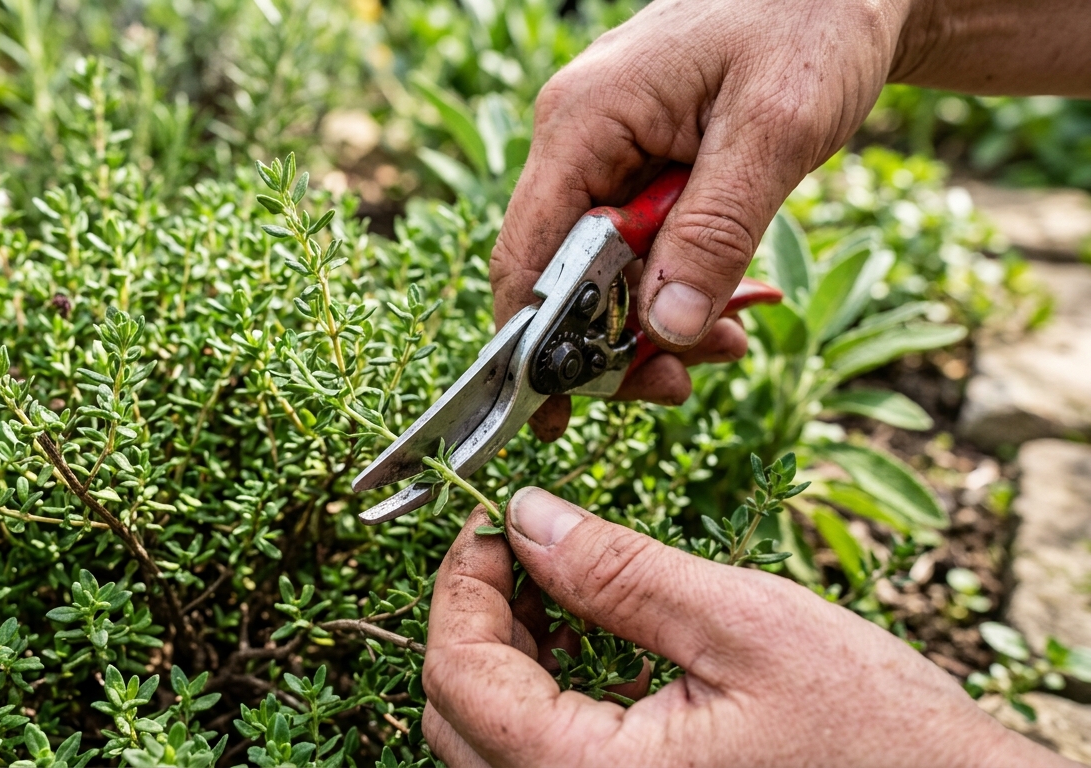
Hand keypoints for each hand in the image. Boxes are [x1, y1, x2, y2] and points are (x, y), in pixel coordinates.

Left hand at [421, 491, 1073, 767]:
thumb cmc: (875, 736)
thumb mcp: (744, 627)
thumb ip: (620, 573)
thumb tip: (527, 517)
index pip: (461, 678)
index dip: (460, 586)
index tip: (489, 523)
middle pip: (458, 715)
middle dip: (473, 618)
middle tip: (518, 546)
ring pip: (488, 742)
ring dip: (503, 654)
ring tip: (553, 585)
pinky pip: (538, 761)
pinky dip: (540, 693)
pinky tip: (585, 640)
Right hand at [493, 0, 907, 438]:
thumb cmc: (811, 25)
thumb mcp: (774, 133)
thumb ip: (714, 233)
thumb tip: (667, 331)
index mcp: (584, 122)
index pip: (528, 253)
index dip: (532, 343)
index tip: (551, 414)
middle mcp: (578, 140)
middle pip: (563, 274)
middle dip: (616, 341)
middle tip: (682, 384)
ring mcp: (607, 153)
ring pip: (604, 271)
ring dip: (658, 322)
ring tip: (730, 345)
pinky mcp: (639, 167)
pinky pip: (641, 249)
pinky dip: (679, 288)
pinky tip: (728, 310)